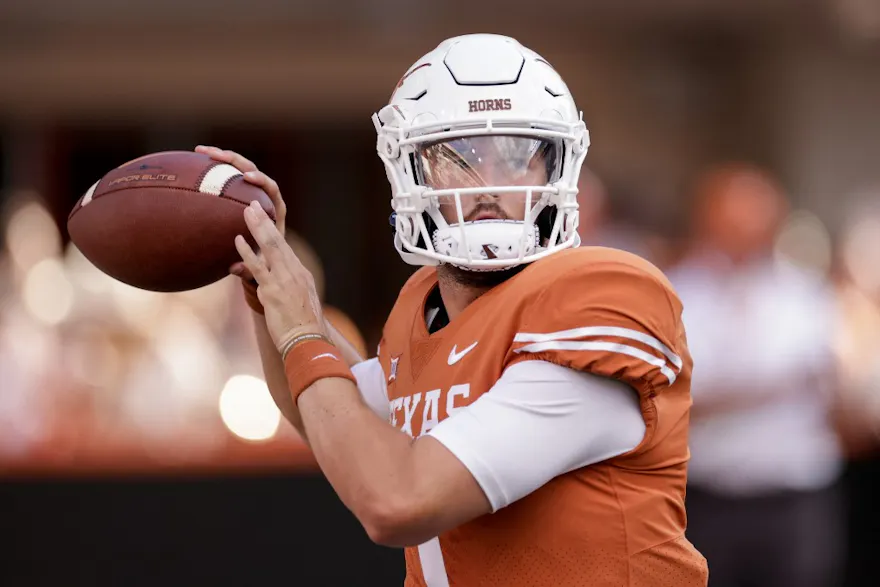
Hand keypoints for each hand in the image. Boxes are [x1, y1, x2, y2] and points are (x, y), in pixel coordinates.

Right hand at [193, 145, 287, 280]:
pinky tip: (193, 163)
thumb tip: (233, 268)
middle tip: (217, 155)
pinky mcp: (237, 195)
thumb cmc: (263, 263)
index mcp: (274, 212)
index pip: (272, 190)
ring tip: (200, 150)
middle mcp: (263, 199)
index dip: (261, 181)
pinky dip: (211, 171)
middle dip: (235, 160)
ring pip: (238, 170)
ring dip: (221, 158)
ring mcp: (249, 194)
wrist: (263, 259)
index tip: (247, 178)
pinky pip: (225, 179)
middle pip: (252, 171)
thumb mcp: (257, 267)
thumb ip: (248, 267)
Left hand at [235, 201, 326, 351]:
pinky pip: (257, 266)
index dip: (274, 233)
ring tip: (247, 210)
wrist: (309, 341)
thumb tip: (278, 291)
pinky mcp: (272, 290)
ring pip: (270, 247)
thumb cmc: (304, 329)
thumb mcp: (300, 305)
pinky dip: (247, 251)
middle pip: (278, 241)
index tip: (266, 219)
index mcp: (301, 275)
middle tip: (254, 204)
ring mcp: (284, 280)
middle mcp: (294, 273)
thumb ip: (288, 293)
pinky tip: (238, 239)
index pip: (285, 249)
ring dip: (257, 227)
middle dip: (265, 221)